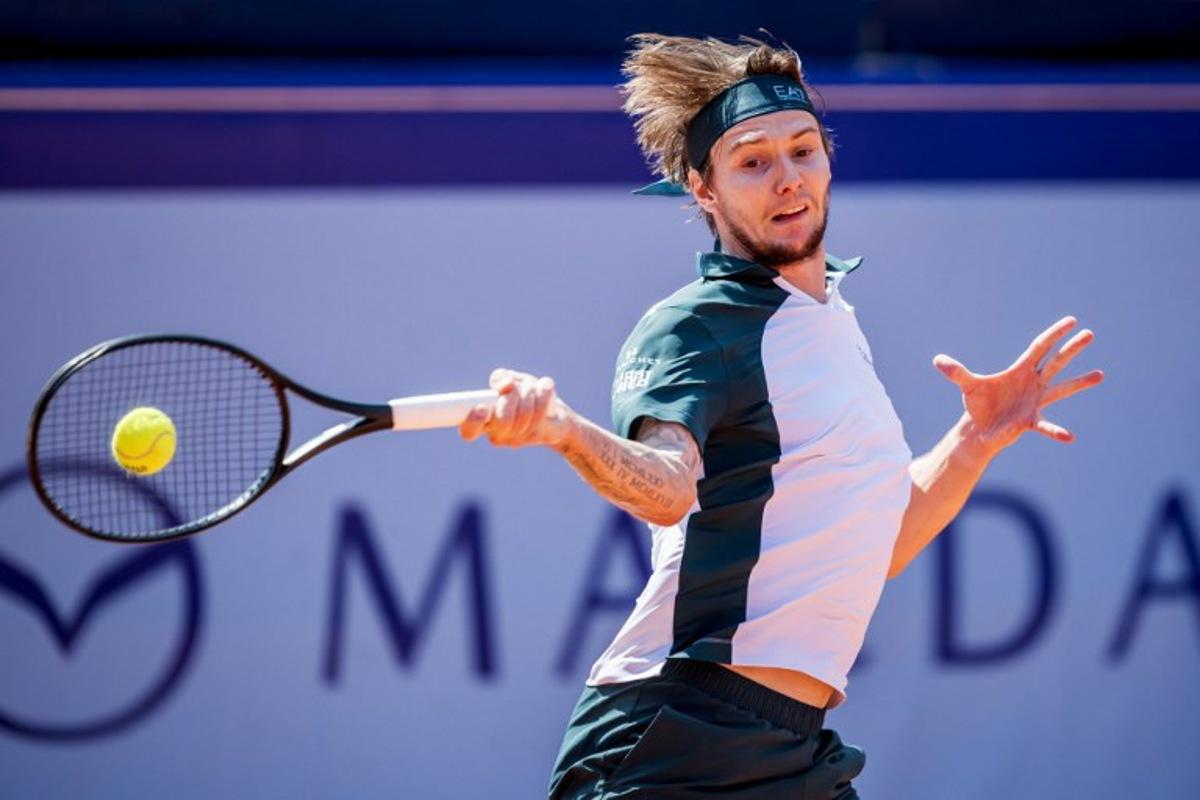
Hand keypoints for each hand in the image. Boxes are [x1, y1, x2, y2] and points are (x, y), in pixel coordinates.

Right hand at [459, 368, 570, 447]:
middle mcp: (500, 435)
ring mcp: (522, 438)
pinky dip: (544, 391)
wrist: (555, 415)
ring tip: (530, 388)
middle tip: (514, 388)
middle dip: (512, 398)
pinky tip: (545, 387)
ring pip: (525, 413)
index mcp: (484, 422)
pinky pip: (543, 408)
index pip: (469, 432)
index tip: (482, 407)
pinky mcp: (545, 434)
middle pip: (503, 422)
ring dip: (529, 392)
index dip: (473, 422)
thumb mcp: (510, 381)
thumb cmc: (525, 396)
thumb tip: (505, 384)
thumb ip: (501, 378)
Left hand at [933, 315, 1103, 457]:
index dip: (1054, 334)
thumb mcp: (968, 385)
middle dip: (1072, 348)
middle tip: (1091, 333)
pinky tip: (1069, 437)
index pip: (1040, 347)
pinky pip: (1046, 426)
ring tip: (1100, 374)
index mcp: (1020, 370)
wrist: (979, 428)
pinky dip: (1056, 431)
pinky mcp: (1030, 421)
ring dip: (1080, 382)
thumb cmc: (978, 404)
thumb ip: (956, 373)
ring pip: (1061, 389)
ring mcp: (1035, 401)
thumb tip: (937, 360)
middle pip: (1056, 362)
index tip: (1071, 321)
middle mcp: (1032, 383)